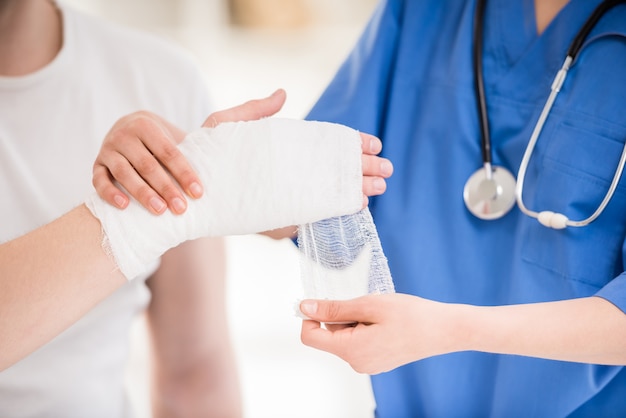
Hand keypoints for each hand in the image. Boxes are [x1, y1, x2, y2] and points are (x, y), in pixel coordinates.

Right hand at [93, 89, 286, 214]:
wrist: (145, 149)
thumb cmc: (185, 143)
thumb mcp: (212, 128)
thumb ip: (246, 113)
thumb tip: (283, 95)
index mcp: (150, 123)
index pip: (169, 149)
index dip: (184, 171)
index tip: (201, 192)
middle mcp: (126, 133)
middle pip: (148, 164)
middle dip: (165, 187)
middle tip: (182, 209)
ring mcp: (109, 151)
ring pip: (124, 173)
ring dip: (141, 193)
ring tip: (160, 212)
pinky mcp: (97, 168)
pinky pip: (99, 181)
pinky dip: (109, 193)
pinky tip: (124, 207)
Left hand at [299, 294, 458, 374]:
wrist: (445, 330)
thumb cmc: (412, 316)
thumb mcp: (369, 305)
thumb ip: (334, 308)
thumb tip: (305, 307)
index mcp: (351, 350)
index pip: (310, 337)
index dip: (310, 316)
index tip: (323, 300)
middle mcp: (357, 363)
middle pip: (328, 336)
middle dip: (339, 316)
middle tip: (366, 305)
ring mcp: (367, 365)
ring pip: (344, 337)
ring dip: (353, 320)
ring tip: (379, 314)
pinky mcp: (377, 361)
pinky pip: (358, 342)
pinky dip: (364, 328)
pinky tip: (385, 322)